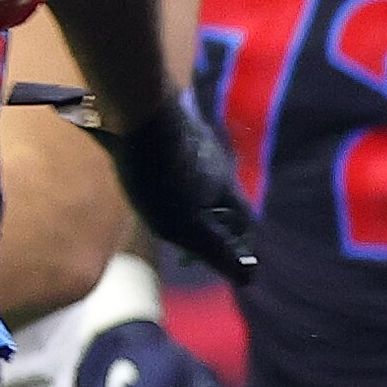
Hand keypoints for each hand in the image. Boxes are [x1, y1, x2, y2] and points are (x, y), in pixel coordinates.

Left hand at [101, 101, 259, 282]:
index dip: (242, 242)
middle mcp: (217, 163)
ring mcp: (193, 142)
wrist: (137, 109)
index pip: (246, 220)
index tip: (232, 260)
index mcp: (225, 187)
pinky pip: (176, 157)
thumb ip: (215, 249)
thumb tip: (249, 277)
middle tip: (198, 238)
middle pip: (224, 197)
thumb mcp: (184, 223)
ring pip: (201, 175)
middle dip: (217, 219)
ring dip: (194, 193)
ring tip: (172, 208)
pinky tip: (152, 175)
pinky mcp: (166, 129)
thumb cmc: (160, 173)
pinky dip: (172, 173)